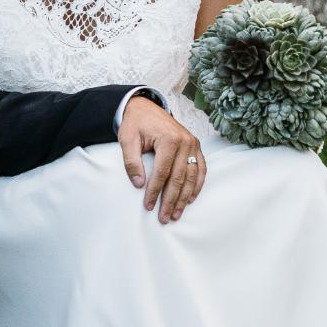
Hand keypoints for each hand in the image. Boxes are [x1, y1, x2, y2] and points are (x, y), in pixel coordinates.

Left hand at [117, 98, 206, 222]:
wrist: (146, 108)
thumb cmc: (136, 124)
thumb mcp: (127, 140)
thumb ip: (131, 162)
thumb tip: (139, 184)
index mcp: (169, 140)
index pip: (162, 173)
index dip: (155, 192)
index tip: (148, 206)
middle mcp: (185, 142)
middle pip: (178, 178)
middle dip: (171, 200)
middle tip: (164, 218)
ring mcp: (193, 144)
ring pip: (191, 177)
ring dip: (184, 198)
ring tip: (176, 214)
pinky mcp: (196, 147)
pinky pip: (200, 169)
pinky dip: (197, 185)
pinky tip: (190, 199)